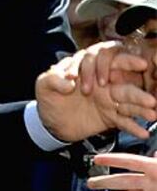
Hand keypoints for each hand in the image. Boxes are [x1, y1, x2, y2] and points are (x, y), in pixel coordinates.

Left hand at [36, 44, 155, 141]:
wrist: (49, 122)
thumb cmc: (48, 98)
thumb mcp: (44, 85)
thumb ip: (53, 79)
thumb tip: (69, 82)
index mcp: (89, 67)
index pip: (106, 57)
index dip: (105, 66)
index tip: (102, 81)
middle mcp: (104, 81)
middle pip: (124, 78)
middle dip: (135, 83)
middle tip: (146, 84)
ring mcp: (109, 99)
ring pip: (128, 100)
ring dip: (141, 105)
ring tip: (152, 111)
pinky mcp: (109, 117)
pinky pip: (123, 121)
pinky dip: (133, 127)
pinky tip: (142, 133)